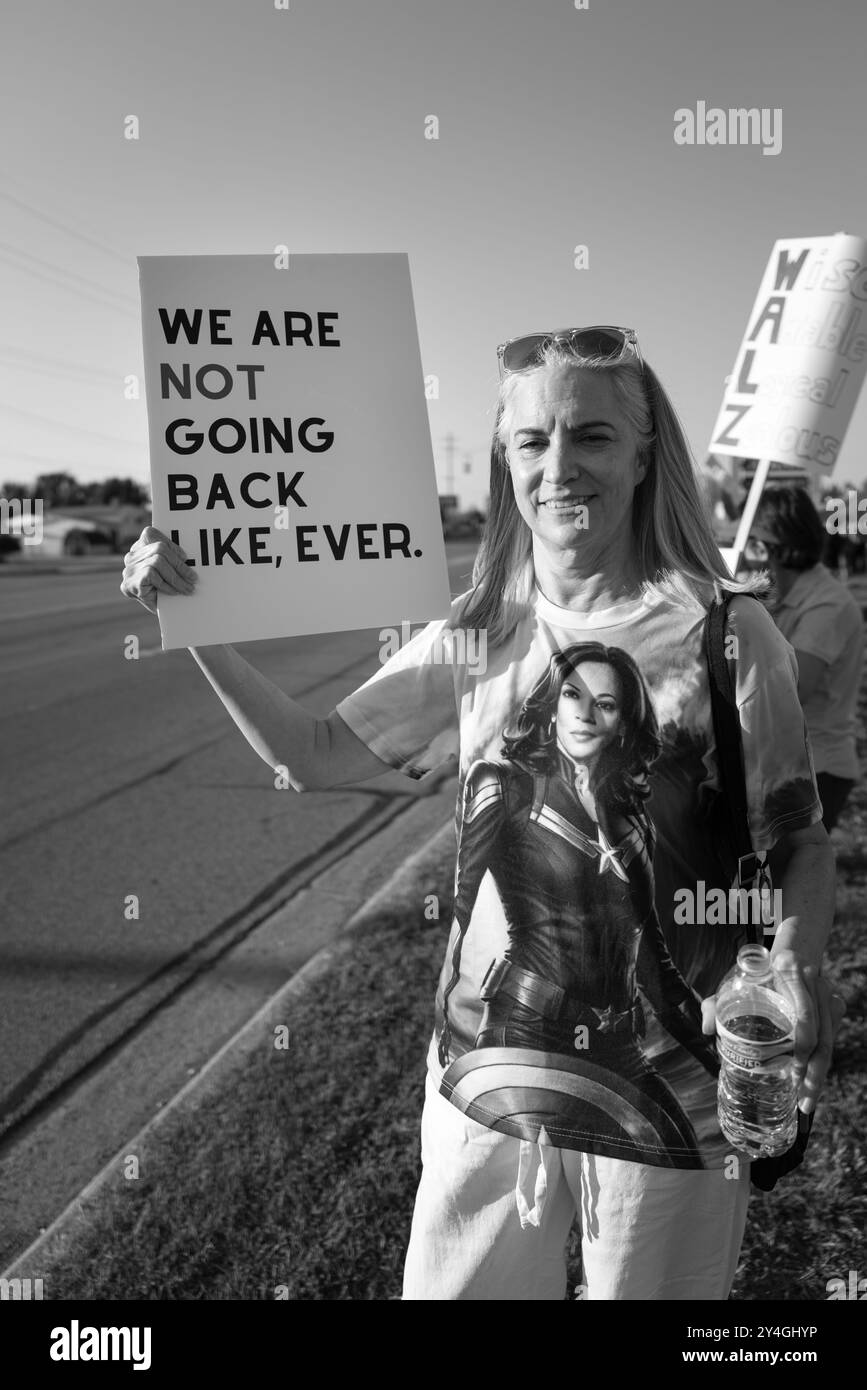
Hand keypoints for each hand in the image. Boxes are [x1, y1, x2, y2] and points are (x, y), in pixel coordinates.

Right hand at [120, 526, 197, 614]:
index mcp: (139, 549)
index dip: (169, 543)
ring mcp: (129, 571)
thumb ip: (171, 558)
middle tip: (193, 577)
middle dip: (179, 564)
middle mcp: (130, 558)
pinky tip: (174, 592)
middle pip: (158, 548)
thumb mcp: (170, 570)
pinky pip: (152, 574)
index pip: (150, 533)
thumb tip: (187, 554)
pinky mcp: (130, 584)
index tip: (185, 557)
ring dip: (177, 577)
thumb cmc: (168, 590)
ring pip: (158, 561)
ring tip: (188, 587)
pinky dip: (166, 584)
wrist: (163, 617)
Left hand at [702, 952, 845, 1113]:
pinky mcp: (834, 1007)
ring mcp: (828, 996)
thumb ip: (717, 1003)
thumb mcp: (735, 983)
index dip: (802, 1045)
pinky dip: (822, 1063)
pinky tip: (810, 1084)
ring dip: (819, 1074)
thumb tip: (708, 1028)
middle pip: (822, 1036)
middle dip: (813, 1071)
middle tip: (801, 1099)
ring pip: (830, 1041)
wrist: (787, 955)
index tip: (792, 1070)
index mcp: (792, 972)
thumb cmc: (756, 974)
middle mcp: (816, 984)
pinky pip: (832, 1039)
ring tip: (806, 1101)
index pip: (804, 1014)